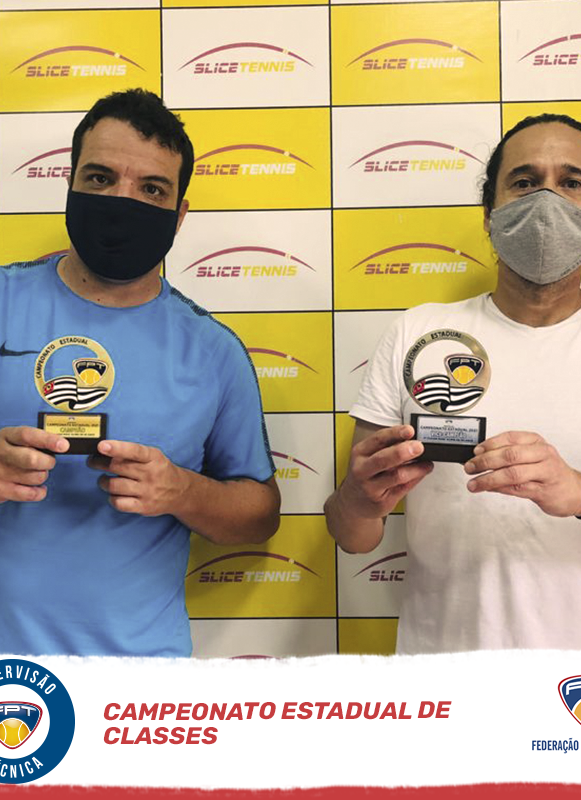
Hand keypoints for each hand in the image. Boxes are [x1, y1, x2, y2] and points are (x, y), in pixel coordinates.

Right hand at [0, 426, 68, 502]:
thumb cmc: (2, 452)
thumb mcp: (12, 438)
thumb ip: (32, 439)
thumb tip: (59, 444)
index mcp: (6, 436)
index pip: (28, 435)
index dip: (48, 440)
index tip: (63, 445)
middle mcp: (2, 454)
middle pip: (32, 460)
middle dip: (48, 461)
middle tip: (48, 461)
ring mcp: (1, 473)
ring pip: (36, 477)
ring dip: (43, 475)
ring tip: (36, 472)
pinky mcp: (1, 490)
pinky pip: (30, 494)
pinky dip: (39, 492)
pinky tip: (37, 487)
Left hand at [87, 439, 187, 515]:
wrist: (180, 492)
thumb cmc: (160, 470)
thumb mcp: (153, 456)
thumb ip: (132, 453)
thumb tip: (104, 450)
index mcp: (153, 457)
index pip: (134, 451)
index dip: (117, 448)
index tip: (102, 446)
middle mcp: (150, 474)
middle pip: (117, 467)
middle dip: (99, 463)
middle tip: (93, 461)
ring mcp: (147, 491)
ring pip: (114, 485)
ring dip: (103, 482)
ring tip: (104, 479)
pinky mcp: (143, 507)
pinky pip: (119, 503)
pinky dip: (112, 498)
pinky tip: (114, 494)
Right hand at [340, 424, 432, 518]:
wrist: (354, 502)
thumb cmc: (364, 475)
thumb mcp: (367, 457)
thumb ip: (386, 448)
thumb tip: (411, 439)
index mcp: (360, 453)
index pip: (378, 439)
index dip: (395, 433)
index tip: (409, 430)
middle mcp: (363, 470)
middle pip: (383, 459)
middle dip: (403, 451)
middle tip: (418, 447)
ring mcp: (371, 487)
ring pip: (397, 476)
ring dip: (416, 468)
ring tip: (426, 463)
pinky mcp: (383, 501)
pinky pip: (403, 488)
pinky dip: (416, 478)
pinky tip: (421, 472)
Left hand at [464, 430, 580, 516]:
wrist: (573, 490)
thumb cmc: (549, 471)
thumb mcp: (532, 456)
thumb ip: (509, 455)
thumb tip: (480, 457)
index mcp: (536, 442)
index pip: (510, 438)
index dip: (489, 444)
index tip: (475, 451)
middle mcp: (542, 454)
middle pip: (509, 455)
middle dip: (485, 462)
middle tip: (470, 468)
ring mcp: (544, 473)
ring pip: (512, 474)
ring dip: (489, 479)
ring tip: (474, 483)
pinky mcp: (543, 491)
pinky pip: (517, 489)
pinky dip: (500, 489)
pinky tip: (488, 488)